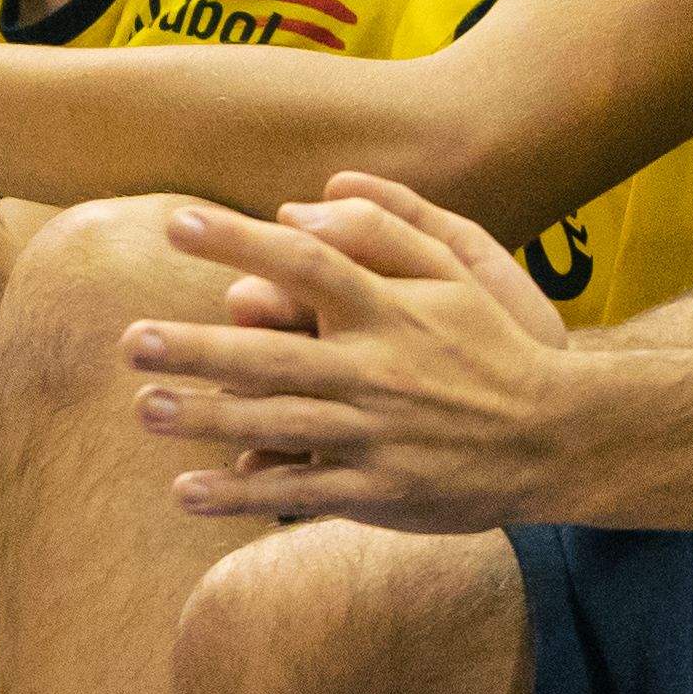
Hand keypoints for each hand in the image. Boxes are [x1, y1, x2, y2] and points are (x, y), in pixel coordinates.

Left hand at [127, 176, 586, 531]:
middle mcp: (376, 370)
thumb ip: (385, 226)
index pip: (306, 263)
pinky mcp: (381, 491)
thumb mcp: (459, 268)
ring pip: (276, 424)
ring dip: (205, 419)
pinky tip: (188, 492)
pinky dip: (244, 492)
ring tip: (142, 408)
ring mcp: (376, 434)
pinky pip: (301, 490)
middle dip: (197, 347)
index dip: (240, 241)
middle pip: (272, 353)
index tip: (178, 222)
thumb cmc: (498, 342)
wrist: (561, 436)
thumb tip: (303, 200)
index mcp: (390, 310)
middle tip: (131, 341)